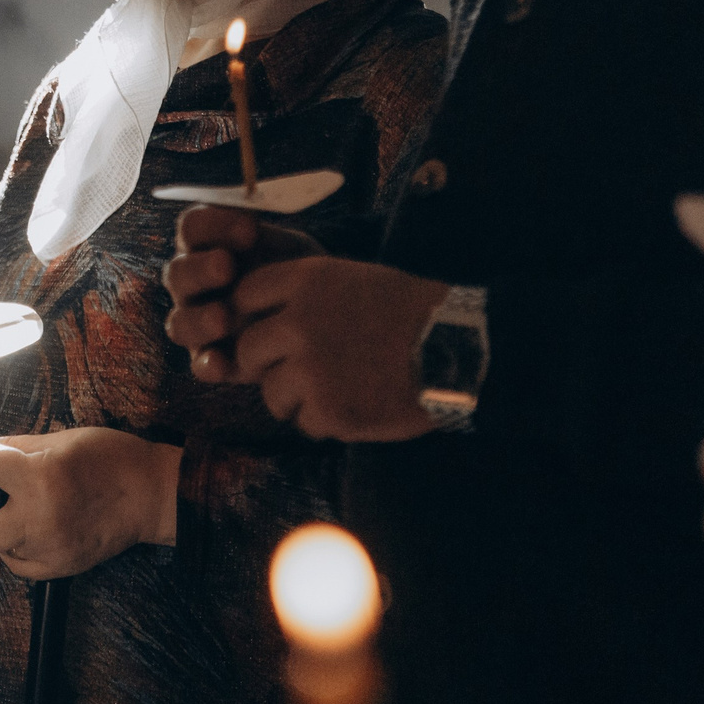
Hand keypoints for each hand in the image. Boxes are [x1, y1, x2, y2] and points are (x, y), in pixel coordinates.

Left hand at [0, 428, 181, 580]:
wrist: (152, 495)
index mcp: (38, 480)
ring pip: (0, 551)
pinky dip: (17, 550)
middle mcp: (38, 520)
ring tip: (2, 515)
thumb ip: (15, 445)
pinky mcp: (62, 567)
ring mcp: (50, 550)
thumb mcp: (60, 440)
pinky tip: (26, 532)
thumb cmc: (111, 459)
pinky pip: (23, 565)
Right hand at [163, 206, 323, 380]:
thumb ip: (268, 237)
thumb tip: (249, 220)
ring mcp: (198, 322)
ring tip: (223, 319)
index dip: (213, 225)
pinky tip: (222, 363)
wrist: (327, 320)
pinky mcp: (211, 359)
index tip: (250, 229)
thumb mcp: (290, 249)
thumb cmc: (300, 274)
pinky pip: (199, 364)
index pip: (192, 228)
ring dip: (198, 319)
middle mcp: (194, 283)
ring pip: (179, 323)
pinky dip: (207, 364)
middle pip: (177, 273)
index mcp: (207, 246)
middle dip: (199, 269)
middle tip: (226, 266)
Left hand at [177, 247, 444, 440]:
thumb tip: (262, 320)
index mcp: (305, 282)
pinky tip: (356, 408)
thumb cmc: (412, 312)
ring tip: (336, 391)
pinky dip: (326, 422)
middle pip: (247, 351)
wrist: (458, 350)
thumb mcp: (353, 279)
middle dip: (266, 365)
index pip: (244, 296)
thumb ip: (303, 295)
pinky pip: (305, 423)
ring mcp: (309, 370)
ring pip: (271, 394)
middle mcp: (298, 323)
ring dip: (296, 399)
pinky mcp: (328, 410)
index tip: (266, 332)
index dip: (251, 317)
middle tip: (296, 373)